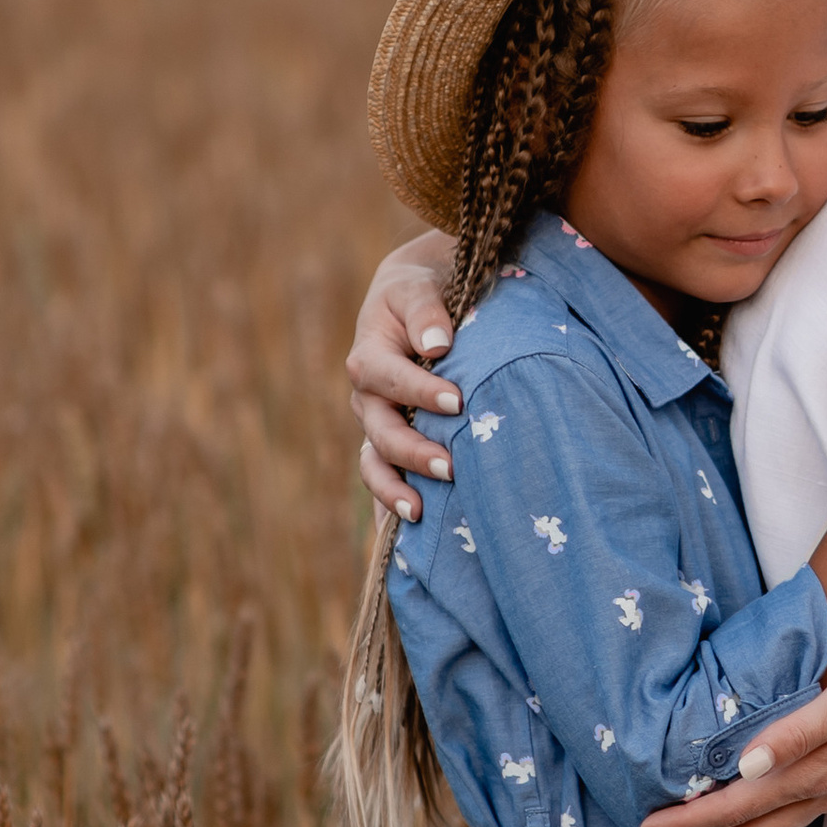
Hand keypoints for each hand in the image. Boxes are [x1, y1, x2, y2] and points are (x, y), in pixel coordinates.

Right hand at [347, 235, 460, 518]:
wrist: (415, 299)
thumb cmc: (422, 291)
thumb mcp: (420, 287)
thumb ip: (427, 311)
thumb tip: (438, 344)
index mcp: (369, 356)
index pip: (390, 378)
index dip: (421, 392)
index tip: (459, 402)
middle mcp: (367, 397)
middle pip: (380, 431)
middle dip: (413, 453)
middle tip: (452, 468)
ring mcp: (375, 424)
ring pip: (374, 463)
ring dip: (394, 489)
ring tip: (421, 513)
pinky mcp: (388, 443)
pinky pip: (383, 479)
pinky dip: (389, 508)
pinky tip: (409, 540)